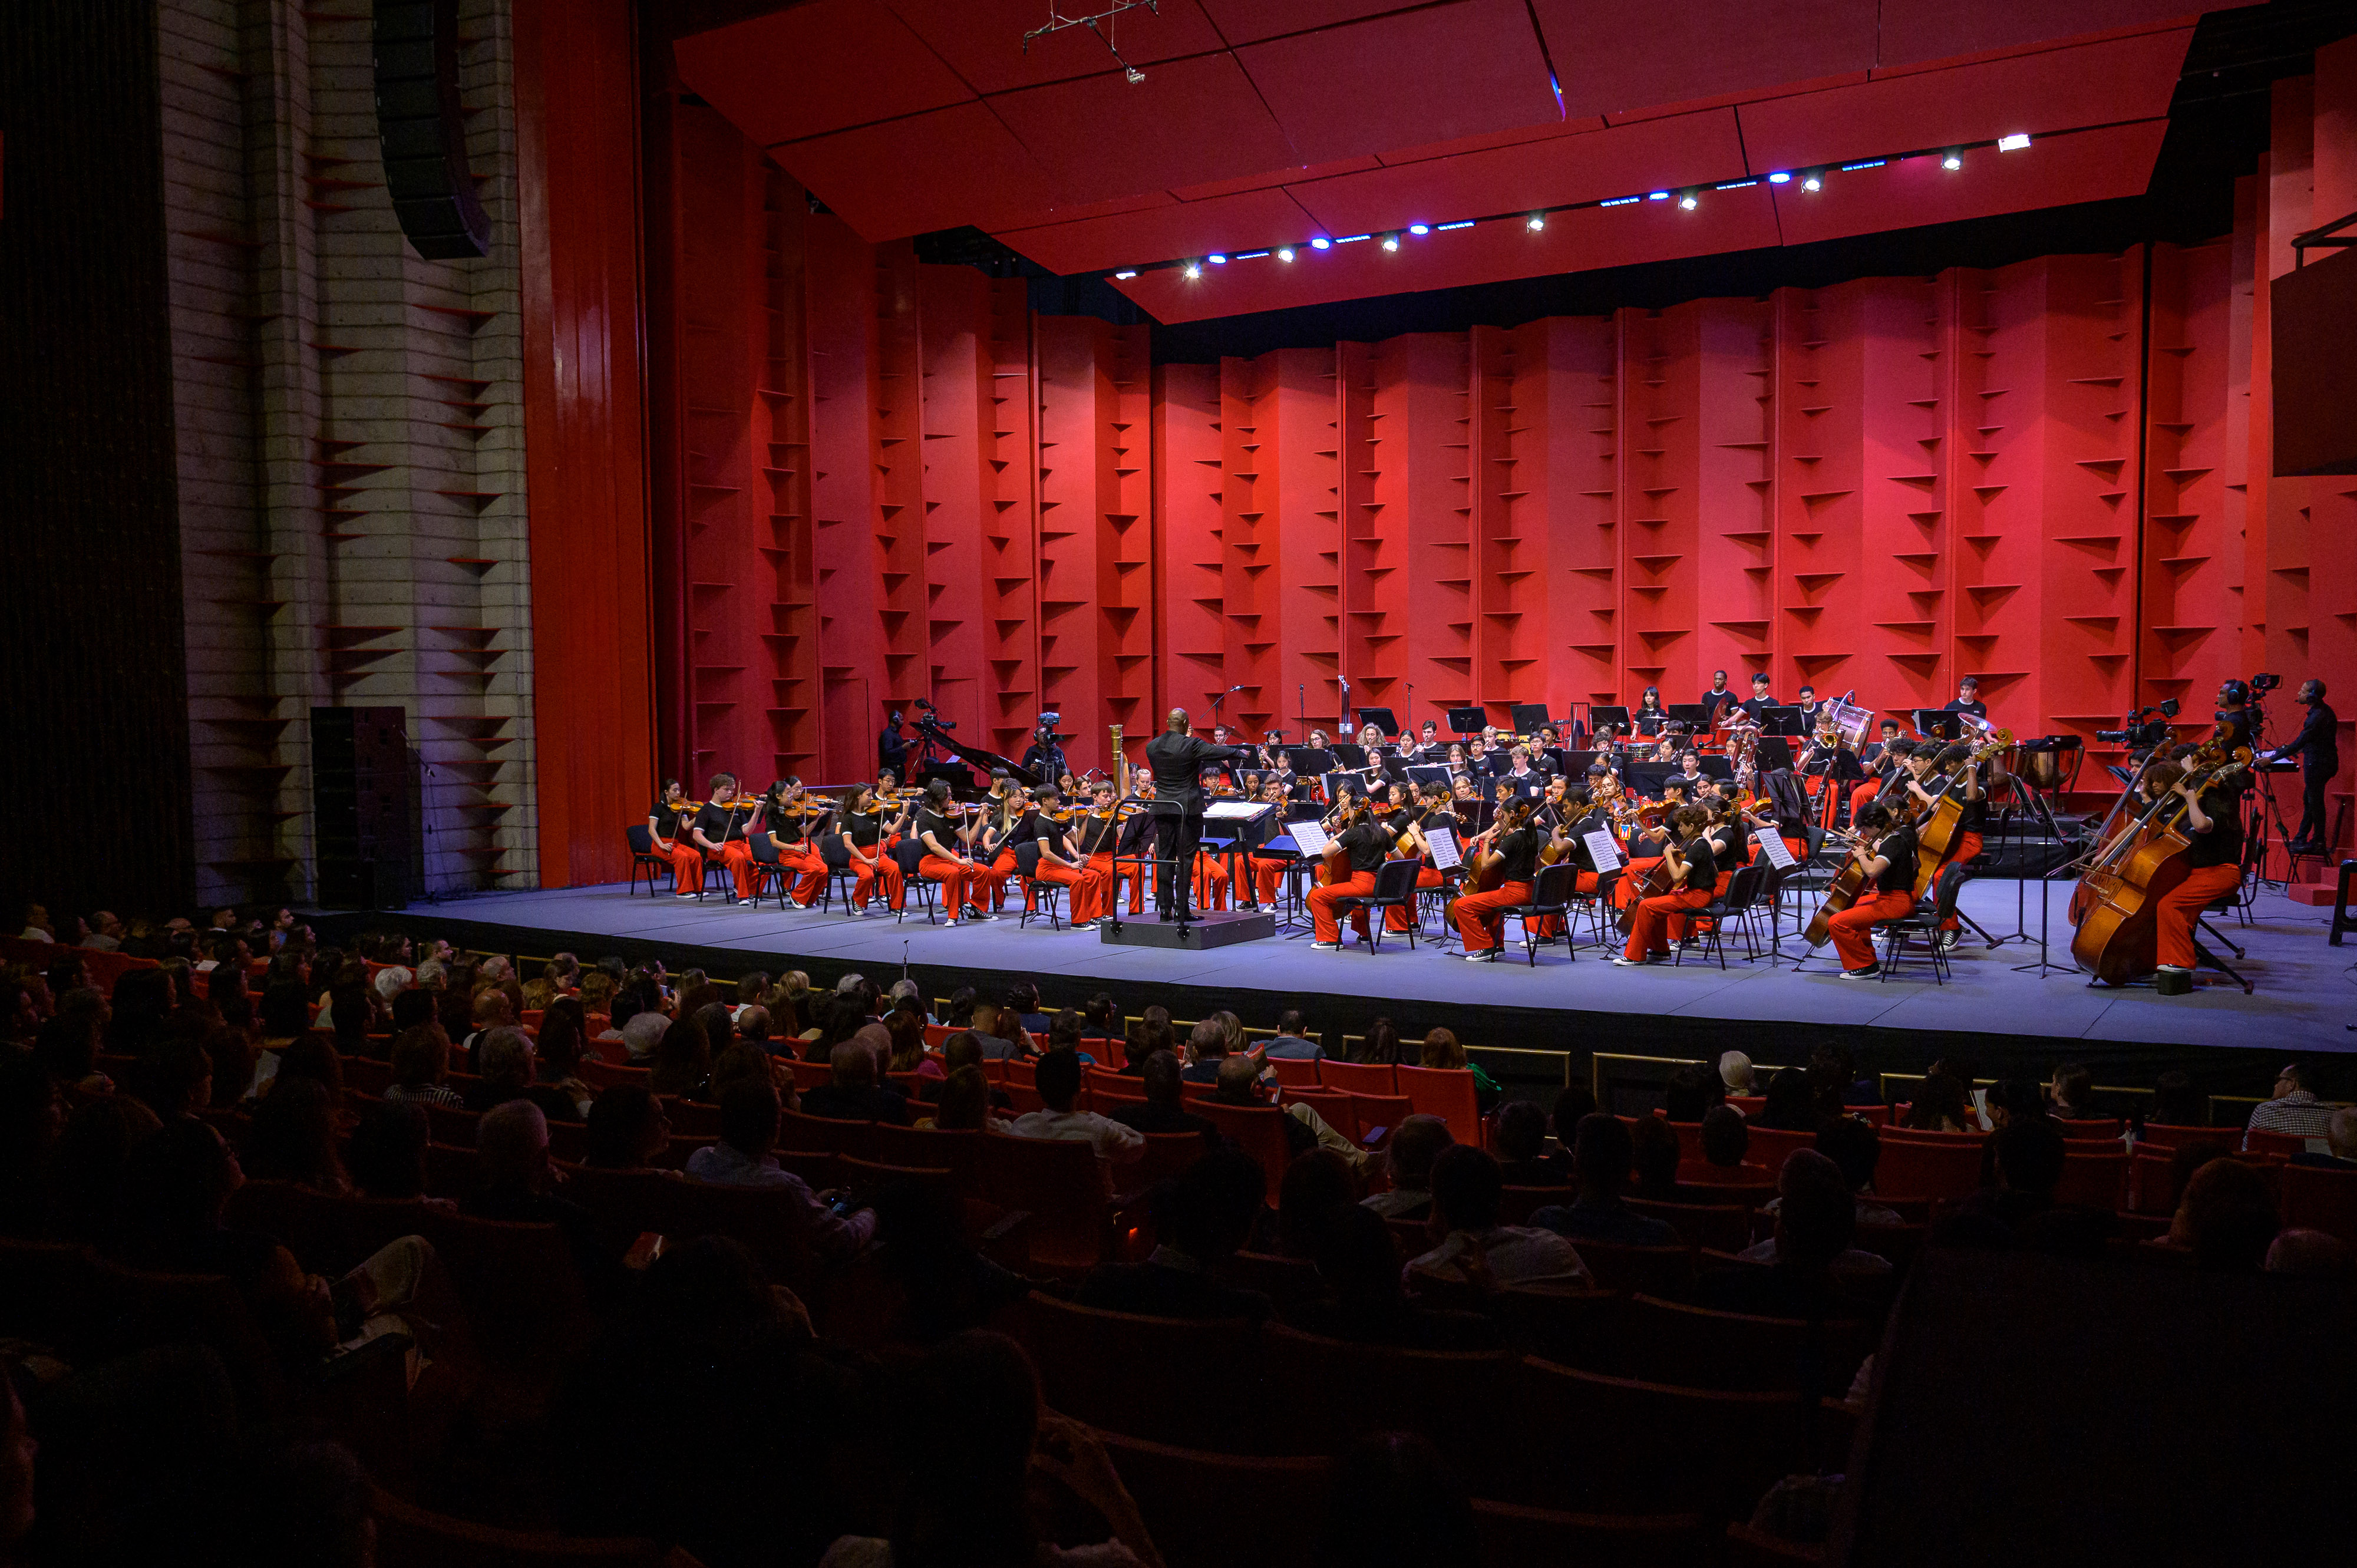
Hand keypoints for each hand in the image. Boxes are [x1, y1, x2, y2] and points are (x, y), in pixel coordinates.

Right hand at [1032, 1412, 1149, 1542]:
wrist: (1112, 1495)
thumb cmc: (1090, 1487)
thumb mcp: (1069, 1476)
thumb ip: (1052, 1465)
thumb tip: (1035, 1458)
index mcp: (1083, 1444)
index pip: (1064, 1426)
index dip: (1050, 1423)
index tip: (1038, 1424)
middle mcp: (1091, 1439)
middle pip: (1072, 1424)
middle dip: (1057, 1425)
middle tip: (1044, 1428)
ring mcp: (1097, 1442)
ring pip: (1080, 1429)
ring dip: (1066, 1431)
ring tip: (1053, 1441)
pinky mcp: (1100, 1448)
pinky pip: (1085, 1436)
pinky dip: (1074, 1438)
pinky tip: (1068, 1449)